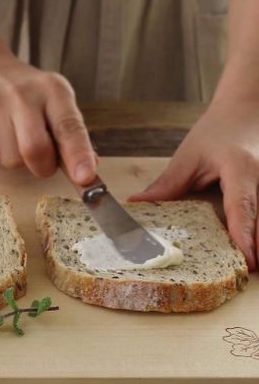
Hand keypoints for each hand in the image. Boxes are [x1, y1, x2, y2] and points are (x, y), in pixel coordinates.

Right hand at [0, 54, 96, 184]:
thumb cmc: (27, 99)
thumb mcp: (55, 106)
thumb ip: (71, 137)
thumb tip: (88, 170)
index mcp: (53, 90)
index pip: (69, 127)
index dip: (78, 155)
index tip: (85, 178)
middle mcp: (23, 93)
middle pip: (35, 149)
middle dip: (42, 167)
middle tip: (40, 163)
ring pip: (10, 159)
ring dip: (15, 160)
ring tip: (11, 138)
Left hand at [130, 96, 258, 270]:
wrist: (249, 108)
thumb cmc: (219, 130)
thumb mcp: (189, 155)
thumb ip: (167, 185)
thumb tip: (136, 205)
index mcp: (242, 169)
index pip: (243, 206)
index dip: (245, 235)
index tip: (246, 260)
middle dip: (258, 248)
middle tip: (247, 275)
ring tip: (249, 268)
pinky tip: (251, 250)